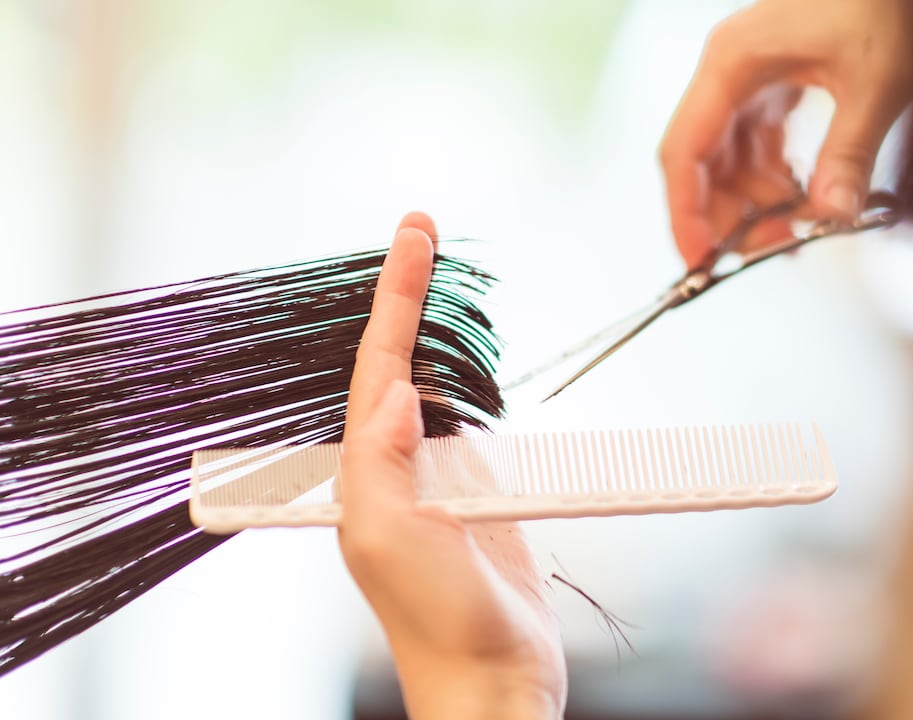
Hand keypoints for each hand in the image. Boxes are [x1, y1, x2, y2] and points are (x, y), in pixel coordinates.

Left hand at [338, 212, 565, 718]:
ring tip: (442, 276)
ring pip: (437, 386)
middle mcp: (397, 469)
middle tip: (423, 233)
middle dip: (408, 297)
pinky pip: (476, 425)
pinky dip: (476, 382)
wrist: (493, 680)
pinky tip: (476, 363)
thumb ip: (382, 464)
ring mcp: (441, 482)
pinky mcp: (483, 500)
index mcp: (367, 474)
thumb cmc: (437, 625)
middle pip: (399, 362)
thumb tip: (394, 389)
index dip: (394, 298)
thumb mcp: (392, 543)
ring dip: (438, 331)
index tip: (413, 236)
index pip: (377, 366)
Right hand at [660, 0, 912, 267]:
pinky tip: (805, 201)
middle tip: (770, 251)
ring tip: (799, 231)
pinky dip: (775, 181)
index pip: (685, 151)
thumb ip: (850, 152)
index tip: (700, 260)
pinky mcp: (774, 85)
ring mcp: (750, 78)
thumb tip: (833, 217)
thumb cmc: (889, 2)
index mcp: (732, 61)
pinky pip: (758, 148)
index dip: (686, 212)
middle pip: (703, 163)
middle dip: (729, 214)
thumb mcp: (878, 81)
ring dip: (756, 203)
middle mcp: (730, 70)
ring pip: (730, 160)